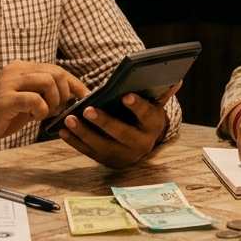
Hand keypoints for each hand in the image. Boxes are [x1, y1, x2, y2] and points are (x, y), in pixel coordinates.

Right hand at [0, 61, 87, 154]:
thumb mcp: (25, 102)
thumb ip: (43, 94)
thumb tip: (71, 95)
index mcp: (21, 68)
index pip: (56, 69)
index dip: (74, 83)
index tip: (86, 96)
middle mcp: (15, 70)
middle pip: (55, 72)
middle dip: (65, 93)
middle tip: (58, 110)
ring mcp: (8, 83)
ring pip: (48, 81)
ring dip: (53, 101)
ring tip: (44, 113)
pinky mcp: (3, 100)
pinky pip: (34, 99)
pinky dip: (41, 110)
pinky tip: (34, 117)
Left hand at [59, 83, 179, 167]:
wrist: (140, 145)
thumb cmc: (144, 119)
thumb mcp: (154, 107)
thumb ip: (161, 94)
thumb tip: (177, 80)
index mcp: (153, 127)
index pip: (146, 115)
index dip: (137, 106)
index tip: (125, 95)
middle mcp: (140, 144)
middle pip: (121, 134)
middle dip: (104, 122)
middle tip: (88, 109)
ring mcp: (122, 155)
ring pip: (101, 145)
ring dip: (83, 132)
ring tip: (69, 118)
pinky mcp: (105, 161)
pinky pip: (88, 152)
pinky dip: (74, 142)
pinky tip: (63, 130)